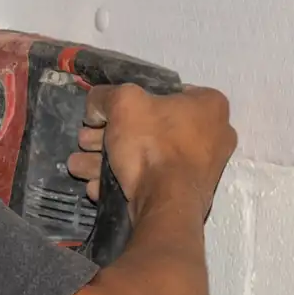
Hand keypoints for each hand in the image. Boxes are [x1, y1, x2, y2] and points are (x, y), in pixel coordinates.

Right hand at [68, 83, 235, 219]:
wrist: (165, 202)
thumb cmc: (152, 143)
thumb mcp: (122, 102)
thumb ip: (105, 95)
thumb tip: (97, 109)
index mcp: (209, 105)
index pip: (164, 92)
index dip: (130, 100)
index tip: (108, 112)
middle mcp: (213, 134)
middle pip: (150, 127)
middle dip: (110, 134)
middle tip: (87, 140)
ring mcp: (201, 167)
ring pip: (146, 155)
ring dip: (109, 158)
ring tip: (80, 165)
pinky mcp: (186, 193)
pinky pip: (152, 179)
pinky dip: (123, 179)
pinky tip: (97, 184)